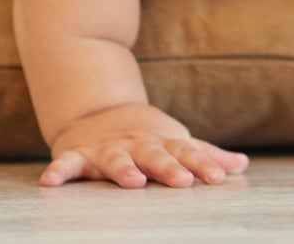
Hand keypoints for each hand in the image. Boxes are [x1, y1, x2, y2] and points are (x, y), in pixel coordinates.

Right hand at [39, 103, 248, 188]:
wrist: (99, 111)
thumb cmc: (147, 137)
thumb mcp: (176, 142)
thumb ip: (206, 155)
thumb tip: (243, 165)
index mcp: (163, 143)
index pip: (187, 153)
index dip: (204, 164)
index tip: (218, 178)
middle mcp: (137, 145)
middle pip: (155, 155)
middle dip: (168, 167)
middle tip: (182, 181)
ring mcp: (107, 149)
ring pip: (115, 159)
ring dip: (123, 170)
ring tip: (132, 182)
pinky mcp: (78, 155)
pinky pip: (66, 164)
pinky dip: (58, 171)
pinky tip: (50, 183)